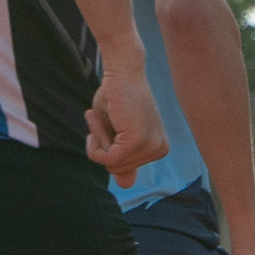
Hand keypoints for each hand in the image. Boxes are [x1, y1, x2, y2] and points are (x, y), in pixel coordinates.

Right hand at [83, 58, 166, 188]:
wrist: (121, 69)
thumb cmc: (116, 95)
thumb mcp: (116, 132)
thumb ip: (122, 158)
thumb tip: (127, 185)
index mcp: (158, 148)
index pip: (123, 168)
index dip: (107, 149)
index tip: (110, 123)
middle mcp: (160, 150)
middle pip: (117, 169)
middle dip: (102, 145)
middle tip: (104, 117)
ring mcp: (151, 146)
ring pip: (110, 164)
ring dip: (97, 140)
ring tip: (104, 115)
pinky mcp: (137, 141)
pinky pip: (106, 158)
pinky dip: (94, 143)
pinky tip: (98, 119)